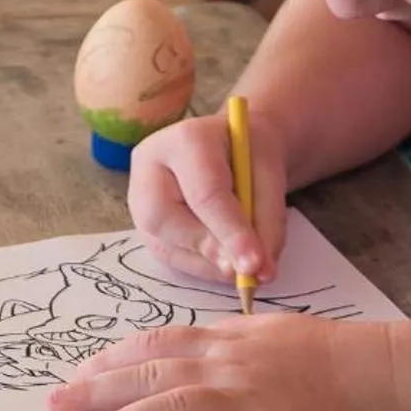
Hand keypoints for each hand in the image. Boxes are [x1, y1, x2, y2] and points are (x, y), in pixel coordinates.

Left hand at [48, 314, 399, 410]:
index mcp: (229, 339)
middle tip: (55, 403)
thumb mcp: (275, 329)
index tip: (80, 368)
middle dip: (97, 388)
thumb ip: (231, 338)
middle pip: (150, 372)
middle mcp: (229, 365)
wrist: (384, 371)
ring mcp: (249, 400)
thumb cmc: (335, 351)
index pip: (157, 342)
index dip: (112, 356)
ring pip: (174, 407)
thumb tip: (194, 343)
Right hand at [130, 109, 286, 284]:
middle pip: (164, 218)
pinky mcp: (143, 225)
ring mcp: (138, 197)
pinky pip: (168, 256)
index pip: (204, 192)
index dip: (231, 232)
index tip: (255, 264)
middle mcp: (150, 166)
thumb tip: (260, 271)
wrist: (232, 149)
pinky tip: (225, 264)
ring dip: (207, 264)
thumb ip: (267, 220)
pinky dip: (202, 267)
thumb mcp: (272, 175)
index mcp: (185, 139)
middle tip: (244, 270)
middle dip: (208, 249)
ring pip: (163, 244)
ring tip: (242, 267)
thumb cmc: (250, 156)